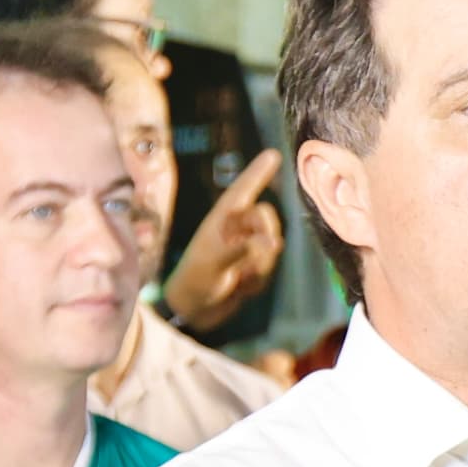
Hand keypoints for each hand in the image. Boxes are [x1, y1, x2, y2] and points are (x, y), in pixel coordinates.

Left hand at [162, 149, 284, 331]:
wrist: (193, 312)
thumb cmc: (194, 281)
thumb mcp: (214, 262)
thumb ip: (243, 248)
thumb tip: (274, 241)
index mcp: (221, 219)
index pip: (243, 190)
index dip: (259, 172)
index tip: (274, 153)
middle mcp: (235, 229)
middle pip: (266, 218)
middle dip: (265, 235)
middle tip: (258, 252)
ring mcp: (245, 248)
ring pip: (272, 246)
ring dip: (260, 265)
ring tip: (238, 278)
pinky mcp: (253, 268)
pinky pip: (269, 269)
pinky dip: (258, 280)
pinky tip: (240, 287)